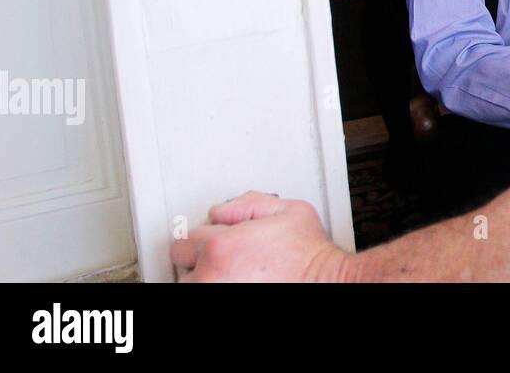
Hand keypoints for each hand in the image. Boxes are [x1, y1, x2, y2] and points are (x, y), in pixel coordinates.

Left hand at [170, 191, 351, 281]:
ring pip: (191, 283)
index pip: (185, 239)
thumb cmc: (309, 255)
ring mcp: (214, 295)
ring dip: (206, 277)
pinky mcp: (220, 307)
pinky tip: (235, 281)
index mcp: (220, 246)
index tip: (219, 241)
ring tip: (232, 273)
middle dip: (200, 258)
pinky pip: (205, 293)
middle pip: (182, 264)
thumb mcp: (288, 209)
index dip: (207, 237)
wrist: (326, 283)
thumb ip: (248, 202)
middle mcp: (210, 276)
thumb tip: (222, 210)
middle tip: (224, 258)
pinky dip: (217, 286)